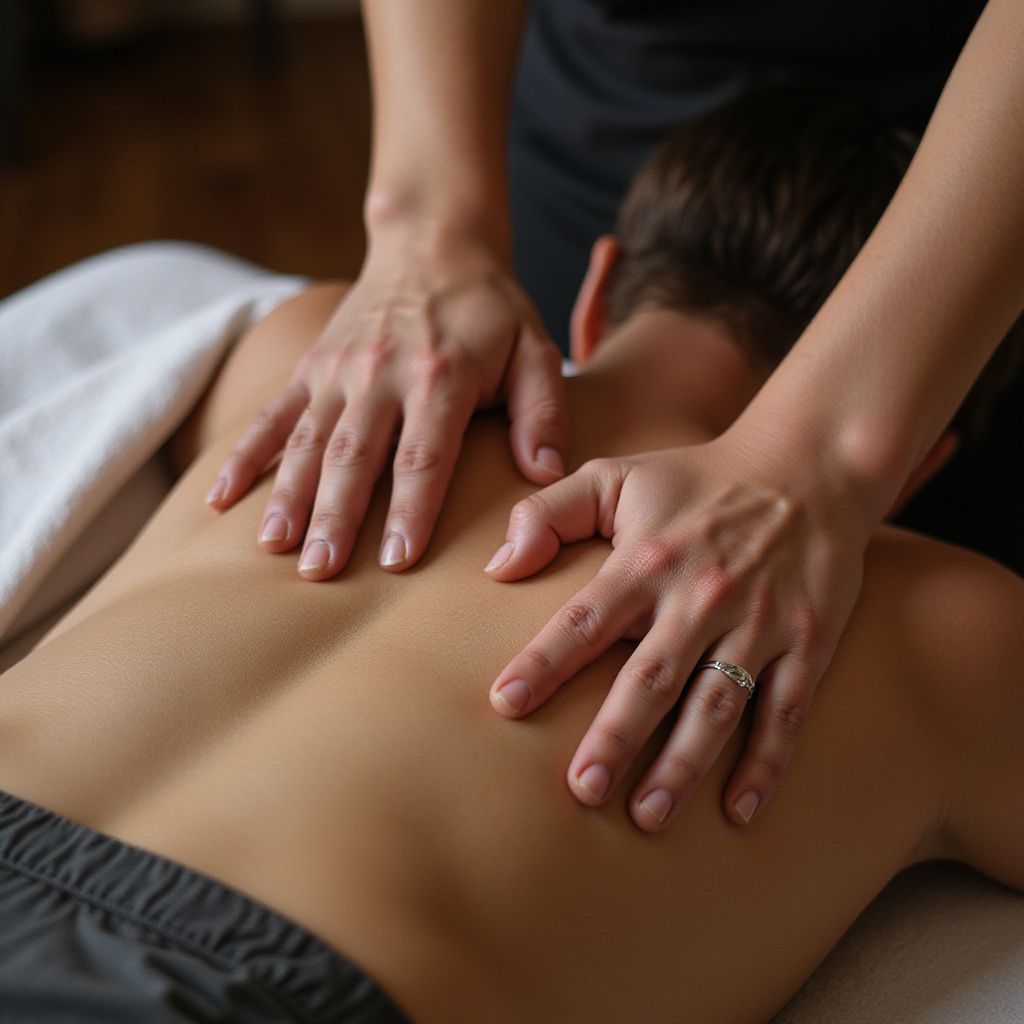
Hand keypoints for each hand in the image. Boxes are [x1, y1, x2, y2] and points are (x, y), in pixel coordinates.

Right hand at [206, 229, 567, 576]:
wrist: (431, 244)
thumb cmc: (490, 310)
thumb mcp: (536, 349)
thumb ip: (543, 412)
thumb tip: (545, 473)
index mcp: (440, 376)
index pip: (423, 456)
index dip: (410, 510)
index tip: (397, 561)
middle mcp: (380, 374)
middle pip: (354, 456)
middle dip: (336, 517)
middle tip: (321, 572)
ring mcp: (337, 371)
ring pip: (307, 443)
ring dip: (288, 497)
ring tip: (273, 550)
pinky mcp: (310, 368)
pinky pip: (272, 416)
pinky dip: (244, 457)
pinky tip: (221, 501)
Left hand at [485, 430, 870, 830]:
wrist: (810, 464)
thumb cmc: (698, 478)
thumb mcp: (617, 475)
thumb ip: (549, 512)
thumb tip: (498, 567)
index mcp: (647, 560)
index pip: (584, 621)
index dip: (543, 663)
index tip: (504, 705)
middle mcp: (700, 596)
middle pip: (650, 678)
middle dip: (615, 737)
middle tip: (581, 790)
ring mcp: (757, 622)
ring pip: (716, 705)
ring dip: (682, 764)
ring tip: (647, 817)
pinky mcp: (808, 640)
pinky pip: (785, 710)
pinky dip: (765, 763)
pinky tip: (739, 810)